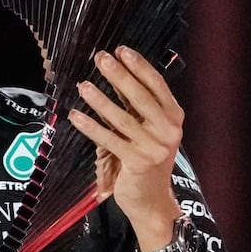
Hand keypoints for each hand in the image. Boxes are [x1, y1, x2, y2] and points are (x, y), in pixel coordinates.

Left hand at [66, 45, 184, 250]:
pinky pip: (110, 140)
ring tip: (83, 84)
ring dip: (101, 100)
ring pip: (123, 119)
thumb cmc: (146, 161)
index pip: (157, 86)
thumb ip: (135, 106)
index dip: (139, 66)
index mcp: (174, 117)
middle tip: (100, 58)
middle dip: (119, 75)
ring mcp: (155, 147)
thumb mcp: (147, 130)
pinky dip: (91, 127)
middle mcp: (169, 130)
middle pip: (140, 97)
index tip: (121, 50)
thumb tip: (115, 73)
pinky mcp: (138, 163)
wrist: (152, 201)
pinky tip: (76, 115)